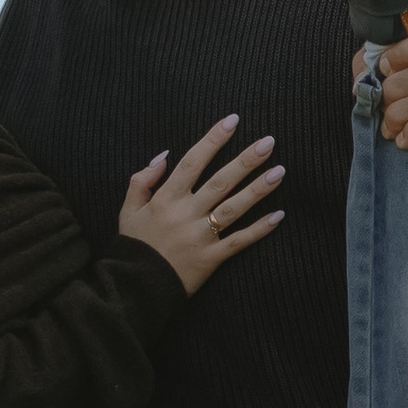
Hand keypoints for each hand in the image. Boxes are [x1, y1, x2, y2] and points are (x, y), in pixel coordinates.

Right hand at [119, 116, 285, 294]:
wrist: (134, 287)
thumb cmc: (133, 245)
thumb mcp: (128, 210)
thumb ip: (142, 180)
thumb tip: (163, 156)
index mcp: (166, 199)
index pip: (192, 162)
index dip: (212, 140)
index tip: (232, 121)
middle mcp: (185, 214)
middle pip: (219, 182)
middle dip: (245, 161)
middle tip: (269, 142)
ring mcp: (200, 237)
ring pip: (233, 209)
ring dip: (257, 190)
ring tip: (280, 171)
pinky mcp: (211, 258)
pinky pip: (238, 242)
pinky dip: (259, 230)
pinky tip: (279, 215)